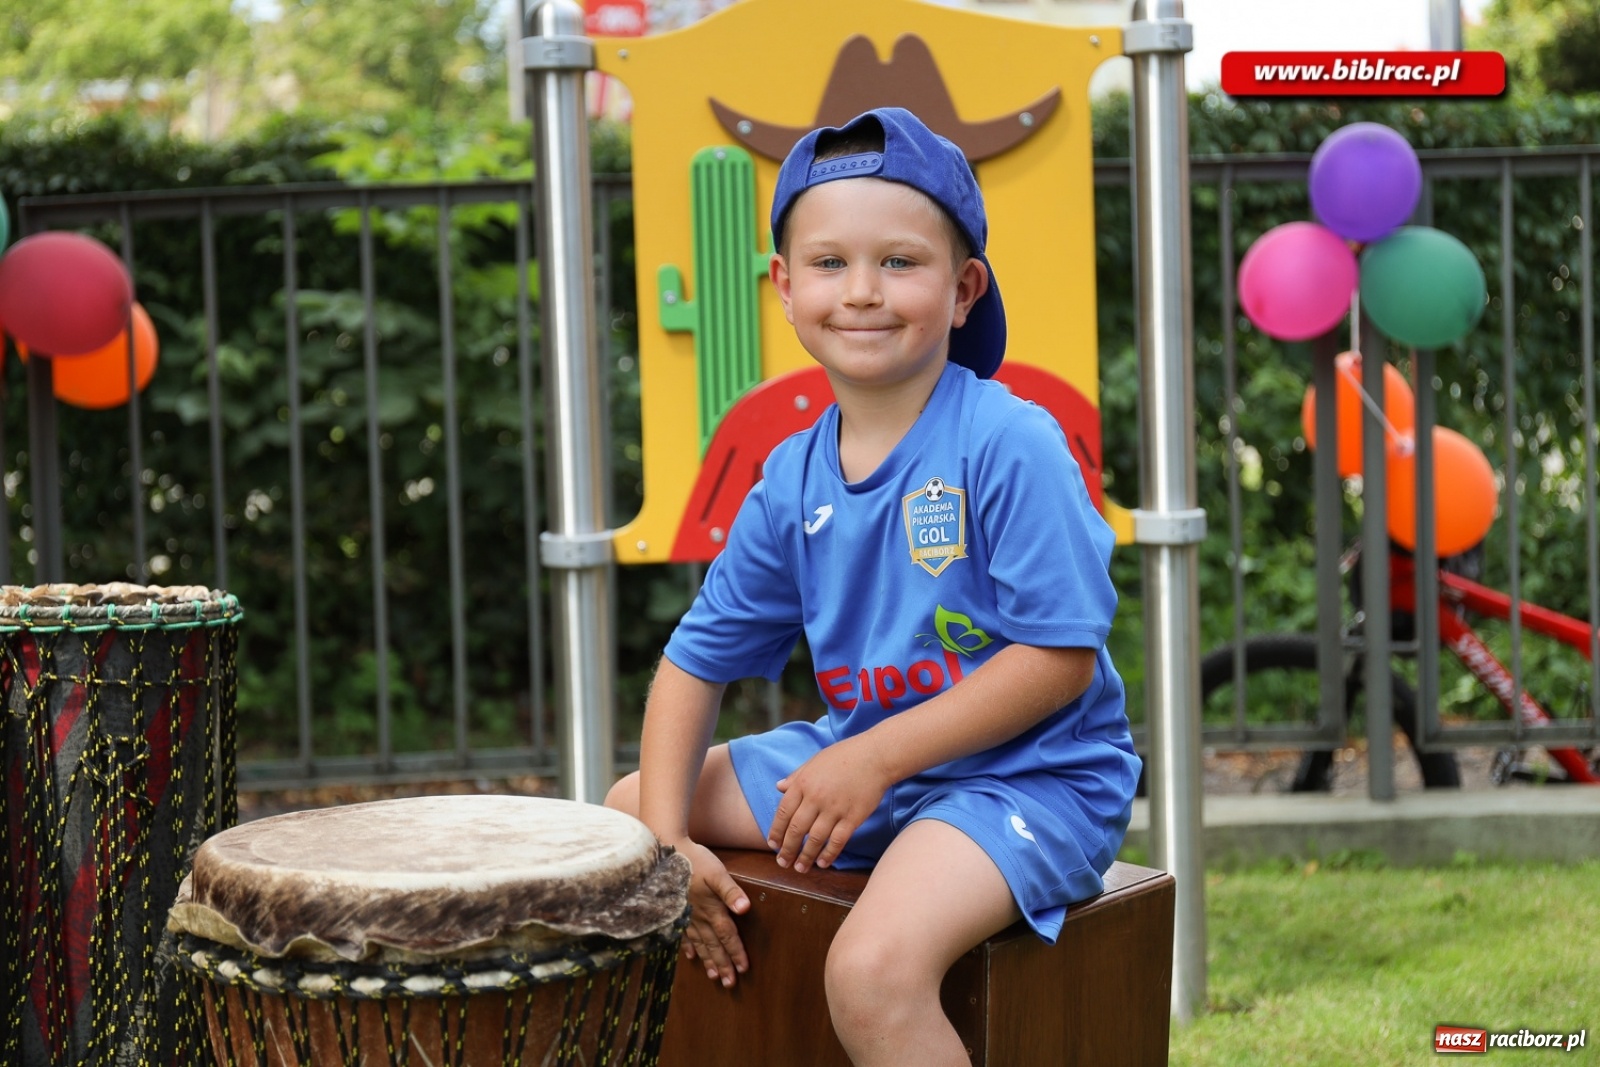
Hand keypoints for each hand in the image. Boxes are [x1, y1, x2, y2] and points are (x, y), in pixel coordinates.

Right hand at [673, 838, 750, 987]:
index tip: (743, 969)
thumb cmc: (695, 860)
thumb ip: (730, 891)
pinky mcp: (677, 911)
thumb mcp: (717, 872)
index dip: (736, 952)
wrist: (667, 852)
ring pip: (699, 944)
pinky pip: (683, 935)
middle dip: (723, 964)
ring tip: (714, 977)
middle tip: (729, 984)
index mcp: (711, 909)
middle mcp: (699, 917)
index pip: (727, 935)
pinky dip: (688, 947)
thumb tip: (745, 908)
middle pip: (714, 945)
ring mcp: (686, 916)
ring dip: (707, 961)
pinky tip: (690, 957)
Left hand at [768, 737, 890, 873]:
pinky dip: (829, 854)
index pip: (783, 812)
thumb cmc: (844, 756)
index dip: (776, 831)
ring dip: (806, 856)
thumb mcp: (814, 762)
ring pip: (815, 839)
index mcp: (803, 783)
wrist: (875, 756)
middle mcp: (816, 798)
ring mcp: (834, 808)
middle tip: (783, 862)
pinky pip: (837, 840)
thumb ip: (796, 777)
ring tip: (800, 868)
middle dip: (787, 849)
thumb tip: (779, 787)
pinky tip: (823, 863)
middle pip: (797, 829)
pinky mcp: (853, 817)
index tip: (773, 845)